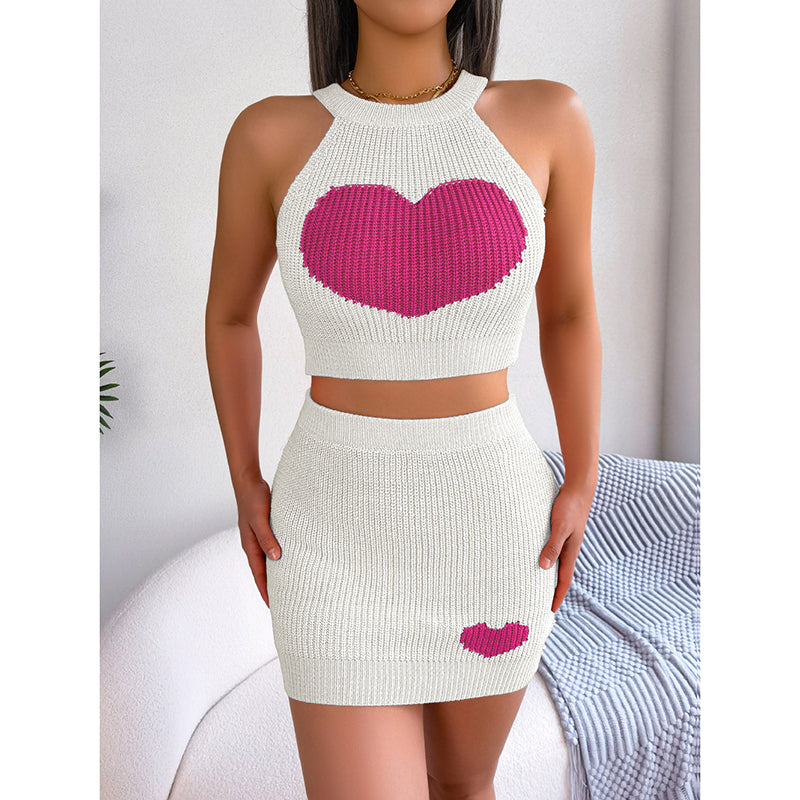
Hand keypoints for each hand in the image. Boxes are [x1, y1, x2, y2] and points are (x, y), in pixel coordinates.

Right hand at [236, 477, 280, 608]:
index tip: (273, 606)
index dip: (266, 591)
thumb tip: (276, 558)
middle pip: (262, 572)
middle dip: (270, 587)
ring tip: (287, 586)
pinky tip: (288, 560)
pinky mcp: (264, 530)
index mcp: (250, 546)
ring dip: (275, 574)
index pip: (259, 574)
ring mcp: (258, 538)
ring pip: (267, 561)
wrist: (249, 482)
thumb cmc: (254, 499)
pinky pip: (271, 549)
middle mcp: (253, 545)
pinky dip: (278, 559)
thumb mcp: (260, 519)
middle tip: (284, 602)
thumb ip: (267, 538)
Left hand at [539, 483, 592, 612]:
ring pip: (557, 564)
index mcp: (570, 552)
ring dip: (550, 576)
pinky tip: (539, 559)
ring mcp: (566, 541)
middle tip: (542, 604)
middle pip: (560, 575)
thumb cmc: (568, 507)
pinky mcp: (561, 532)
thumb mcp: (560, 527)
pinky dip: (548, 560)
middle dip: (553, 591)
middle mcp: (569, 549)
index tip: (550, 611)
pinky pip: (554, 552)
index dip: (557, 596)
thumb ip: (552, 546)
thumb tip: (544, 568)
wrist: (578, 488)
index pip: (563, 580)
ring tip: (538, 586)